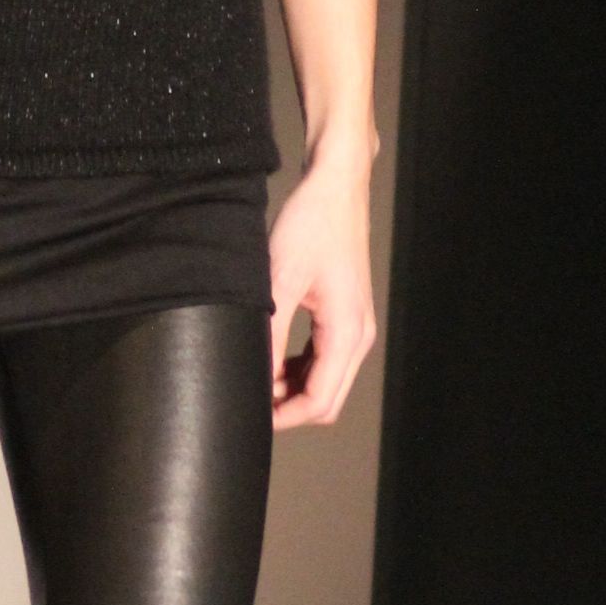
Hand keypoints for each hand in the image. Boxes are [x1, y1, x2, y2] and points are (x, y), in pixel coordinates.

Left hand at [266, 158, 376, 430]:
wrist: (334, 186)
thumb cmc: (312, 223)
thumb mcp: (279, 280)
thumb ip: (268, 333)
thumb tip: (252, 374)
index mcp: (347, 332)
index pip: (319, 402)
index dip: (282, 418)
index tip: (248, 413)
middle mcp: (358, 335)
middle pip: (326, 400)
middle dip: (288, 408)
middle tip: (247, 397)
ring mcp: (355, 326)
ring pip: (326, 382)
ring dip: (292, 389)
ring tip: (255, 376)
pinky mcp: (345, 315)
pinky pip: (325, 360)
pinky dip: (299, 369)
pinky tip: (272, 358)